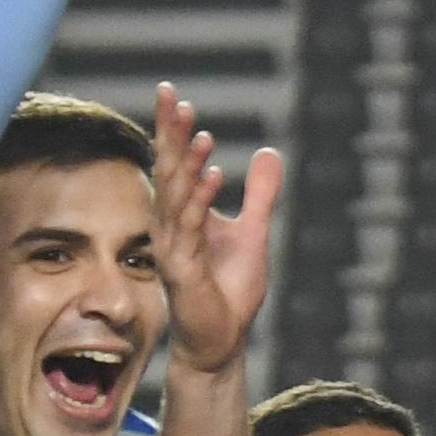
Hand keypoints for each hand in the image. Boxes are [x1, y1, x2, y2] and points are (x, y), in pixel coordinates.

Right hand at [145, 86, 284, 375]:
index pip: (174, 164)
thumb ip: (259, 194)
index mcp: (181, 214)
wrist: (221, 339)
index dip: (173, 131)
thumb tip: (268, 151)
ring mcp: (173, 247)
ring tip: (200, 130)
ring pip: (175, 195)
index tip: (174, 95)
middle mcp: (170, 225)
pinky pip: (191, 229)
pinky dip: (202, 200)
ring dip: (187, 162)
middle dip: (170, 134)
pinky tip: (216, 174)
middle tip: (172, 96)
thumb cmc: (230, 288)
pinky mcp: (182, 270)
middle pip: (167, 170)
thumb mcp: (253, 232)